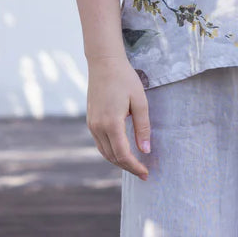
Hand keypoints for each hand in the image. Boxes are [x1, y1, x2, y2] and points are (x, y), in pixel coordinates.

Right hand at [86, 54, 151, 179]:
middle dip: (128, 168)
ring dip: (119, 162)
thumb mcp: (140, 102)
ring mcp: (92, 124)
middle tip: (143, 173)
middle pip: (113, 157)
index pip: (123, 154)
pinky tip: (122, 152)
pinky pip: (100, 143)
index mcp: (111, 123)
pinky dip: (111, 152)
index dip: (135, 167)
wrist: (104, 63)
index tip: (146, 173)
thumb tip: (145, 151)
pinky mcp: (90, 121)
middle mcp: (98, 126)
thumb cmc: (125, 79)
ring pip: (104, 152)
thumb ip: (143, 127)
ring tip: (134, 166)